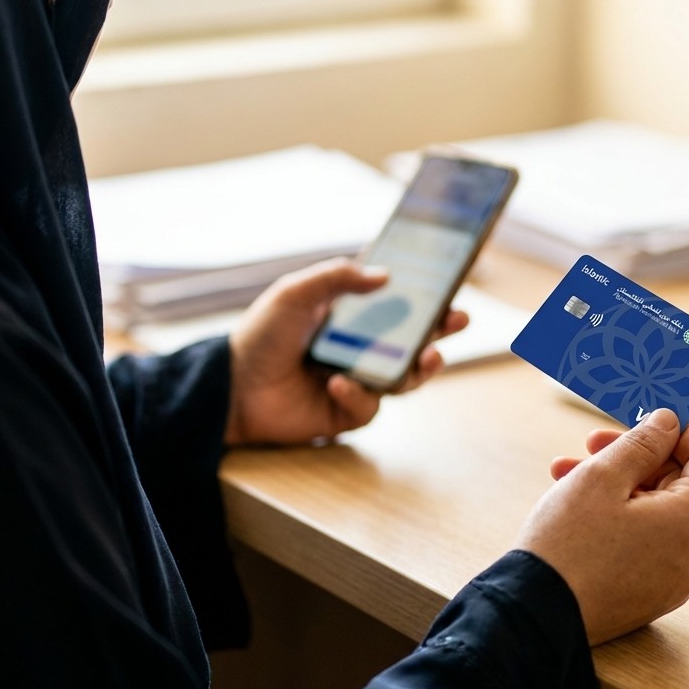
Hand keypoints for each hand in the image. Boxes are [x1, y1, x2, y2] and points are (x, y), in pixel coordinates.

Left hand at [225, 257, 468, 446]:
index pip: (397, 303)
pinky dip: (357, 394)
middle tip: (458, 319)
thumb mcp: (295, 294)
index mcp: (350, 316)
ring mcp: (356, 380)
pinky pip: (368, 406)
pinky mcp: (345, 412)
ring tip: (429, 357)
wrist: (230, 387)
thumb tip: (385, 276)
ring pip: (404, 377)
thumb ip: (336, 277)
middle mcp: (360, 348)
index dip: (425, 296)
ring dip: (421, 367)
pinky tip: (337, 383)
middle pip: (412, 340)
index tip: (448, 284)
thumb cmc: (260, 335)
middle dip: (440, 330)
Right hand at [515, 408, 688, 644]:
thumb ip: (642, 443)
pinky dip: (619, 516)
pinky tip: (576, 506)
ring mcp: (674, 580)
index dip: (684, 430)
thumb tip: (669, 422)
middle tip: (594, 442)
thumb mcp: (601, 477)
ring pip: (657, 513)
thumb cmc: (568, 545)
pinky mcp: (649, 594)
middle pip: (682, 486)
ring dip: (619, 484)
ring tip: (568, 472)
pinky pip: (646, 542)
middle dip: (638, 456)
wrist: (537, 613)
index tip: (651, 417)